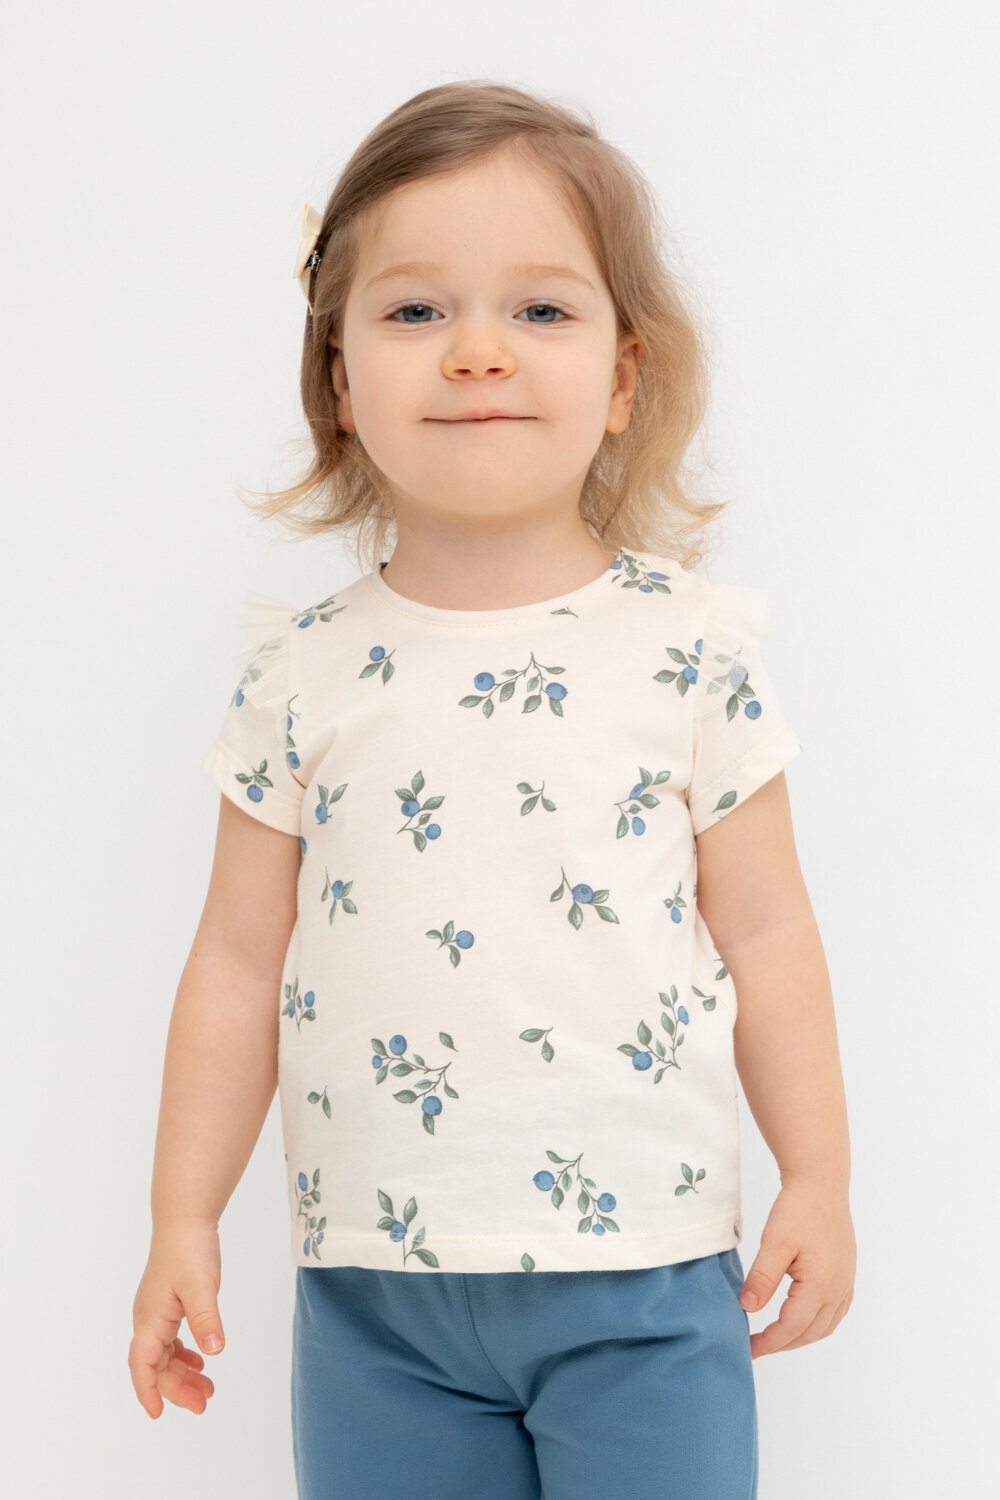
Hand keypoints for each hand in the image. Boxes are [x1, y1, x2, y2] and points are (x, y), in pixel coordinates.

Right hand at [129, 1220, 225, 1417]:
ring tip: (208, 1389)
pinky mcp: (168, 1305)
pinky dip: (184, 1355)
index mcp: (151, 1318)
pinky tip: (201, 1360)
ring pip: (165, 1355)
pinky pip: (171, 1340)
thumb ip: (206, 1320)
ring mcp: (157, 1312)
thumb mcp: (201, 1286)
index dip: (147, 1391)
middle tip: (204, 1403)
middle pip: (156, 1365)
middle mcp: (149, 1319)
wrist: (185, 1221)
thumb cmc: (190, 1250)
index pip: (142, 1364)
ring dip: (182, 1374)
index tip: (158, 1414)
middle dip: (176, 1388)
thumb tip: (214, 1352)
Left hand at [738, 1178, 855, 1358]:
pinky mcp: (846, 1274)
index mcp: (821, 1286)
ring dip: (800, 1336)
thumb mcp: (774, 1243)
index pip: (792, 1328)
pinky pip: (835, 1313)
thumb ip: (763, 1278)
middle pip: (810, 1332)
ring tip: (775, 1337)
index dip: (769, 1342)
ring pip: (825, 1326)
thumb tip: (748, 1309)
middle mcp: (838, 1290)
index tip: (748, 1350)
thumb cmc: (798, 1209)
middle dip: (783, 1344)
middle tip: (756, 1346)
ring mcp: (845, 1283)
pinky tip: (801, 1320)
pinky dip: (817, 1324)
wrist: (822, 1184)